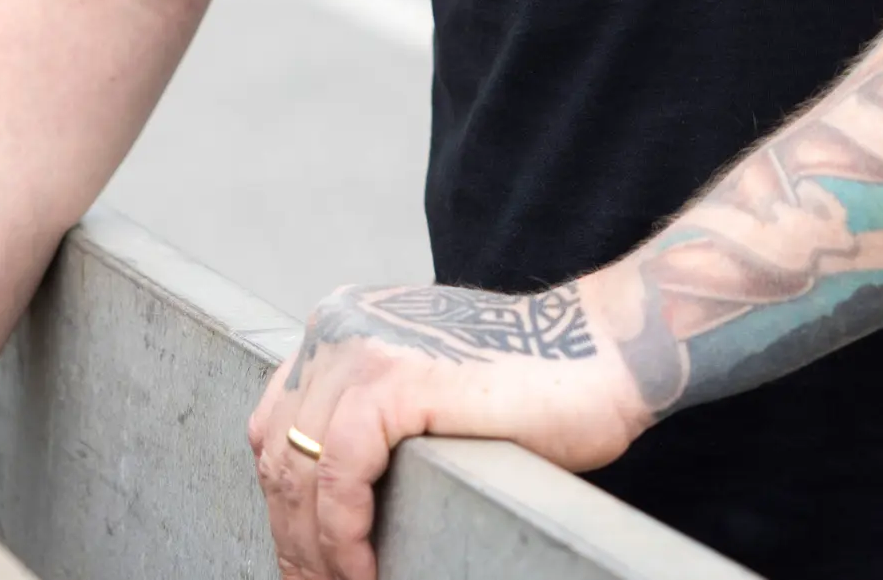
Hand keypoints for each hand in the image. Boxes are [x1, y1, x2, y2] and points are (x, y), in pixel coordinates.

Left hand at [245, 277, 652, 579]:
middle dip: (295, 540)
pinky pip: (339, 476)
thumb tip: (327, 509)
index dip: (285, 509)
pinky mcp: (395, 379)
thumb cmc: (532, 385)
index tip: (306, 564)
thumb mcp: (425, 394)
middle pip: (279, 455)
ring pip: (299, 473)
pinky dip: (343, 536)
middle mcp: (336, 328)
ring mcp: (362, 348)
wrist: (606, 353)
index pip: (277, 430)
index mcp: (338, 328)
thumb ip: (372, 421)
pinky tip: (365, 572)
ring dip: (315, 551)